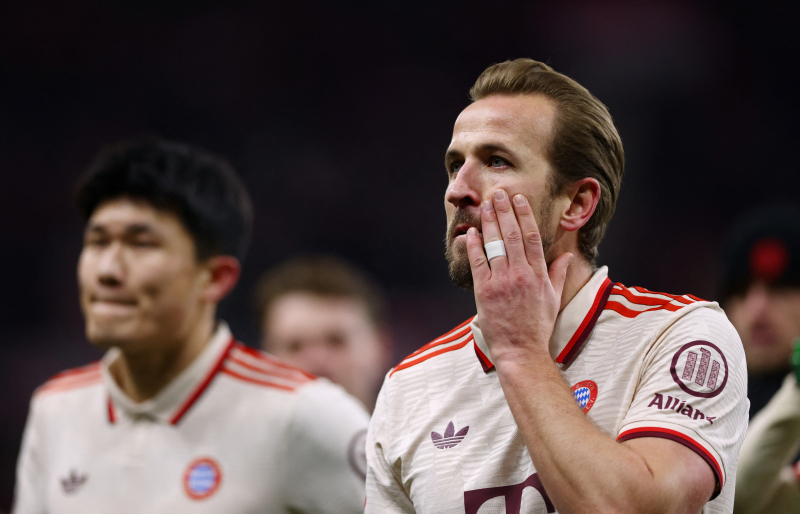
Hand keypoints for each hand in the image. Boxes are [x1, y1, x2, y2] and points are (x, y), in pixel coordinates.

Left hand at [465, 189, 572, 365]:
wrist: (521, 350)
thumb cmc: (538, 326)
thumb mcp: (553, 299)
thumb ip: (558, 274)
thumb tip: (566, 256)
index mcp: (539, 274)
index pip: (531, 237)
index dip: (524, 215)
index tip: (519, 199)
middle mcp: (522, 274)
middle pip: (512, 235)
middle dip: (504, 211)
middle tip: (498, 193)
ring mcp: (502, 282)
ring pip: (495, 245)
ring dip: (489, 222)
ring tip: (485, 206)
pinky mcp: (485, 291)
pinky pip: (478, 263)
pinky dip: (474, 246)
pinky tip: (472, 232)